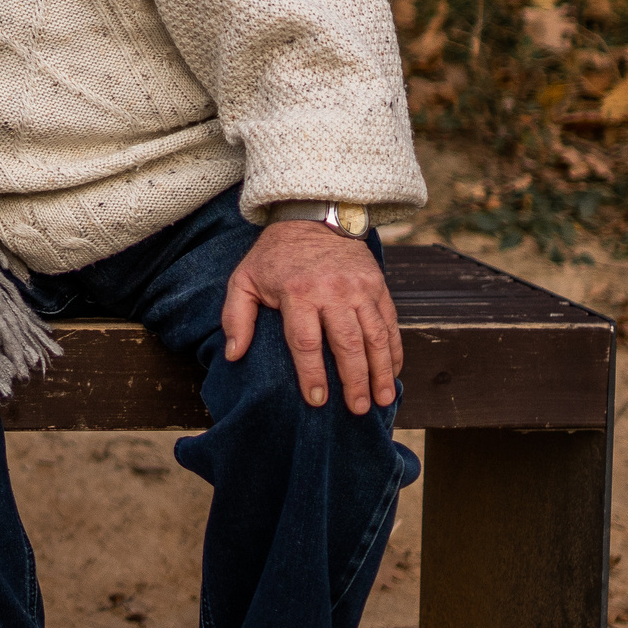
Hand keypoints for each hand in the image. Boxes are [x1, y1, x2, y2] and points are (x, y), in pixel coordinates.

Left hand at [221, 219, 401, 413]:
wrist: (313, 218)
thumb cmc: (273, 257)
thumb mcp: (244, 280)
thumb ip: (236, 317)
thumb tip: (233, 354)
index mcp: (298, 293)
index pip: (306, 343)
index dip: (312, 375)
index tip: (317, 401)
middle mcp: (333, 292)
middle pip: (347, 344)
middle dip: (354, 381)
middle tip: (357, 410)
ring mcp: (360, 288)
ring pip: (375, 336)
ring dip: (380, 371)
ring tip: (382, 400)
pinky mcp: (378, 285)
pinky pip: (390, 323)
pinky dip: (393, 350)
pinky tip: (392, 373)